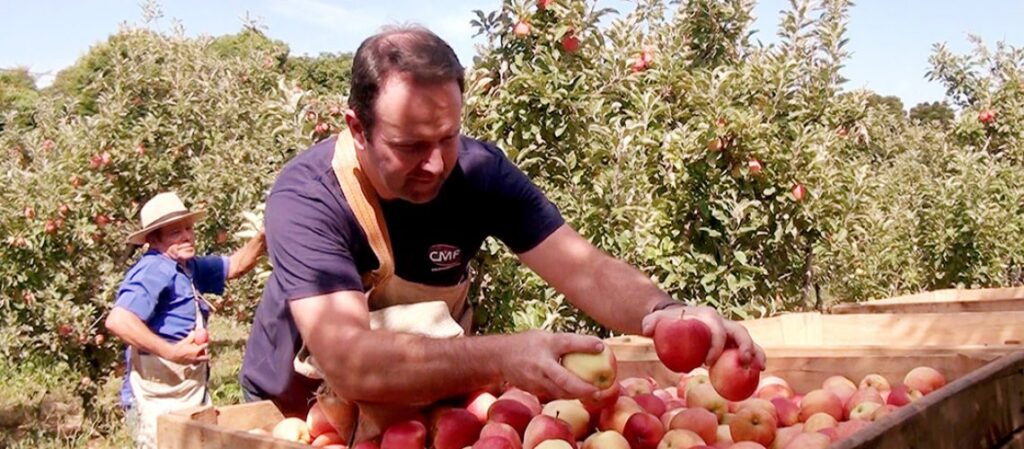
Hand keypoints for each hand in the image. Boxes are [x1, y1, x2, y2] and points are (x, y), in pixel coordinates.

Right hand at [162, 330, 209, 364]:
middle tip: (207, 354)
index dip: (206, 344)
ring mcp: (192, 362)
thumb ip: (191, 337)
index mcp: (196, 350)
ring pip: (199, 362)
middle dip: (207, 356)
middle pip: (206, 358)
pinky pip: (193, 363)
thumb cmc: (179, 346)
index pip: (205, 346)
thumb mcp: (186, 341)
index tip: (207, 343)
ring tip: (200, 357)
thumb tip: (194, 332)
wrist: (172, 354)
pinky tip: (192, 359)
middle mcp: (196, 357)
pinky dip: (194, 361)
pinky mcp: (188, 364)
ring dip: (201, 360)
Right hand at [500, 330, 603, 400]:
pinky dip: (568, 395)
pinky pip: (554, 394)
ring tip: (595, 396)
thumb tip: (595, 346)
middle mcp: (540, 363)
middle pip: (564, 379)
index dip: (585, 344)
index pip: (567, 343)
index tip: (602, 346)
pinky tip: (579, 395)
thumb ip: (565, 342)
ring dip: (578, 395)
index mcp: (545, 344)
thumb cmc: (528, 344)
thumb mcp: (544, 336)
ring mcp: (535, 379)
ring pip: (560, 392)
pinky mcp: (533, 390)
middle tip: (599, 390)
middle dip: (583, 388)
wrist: (499, 357)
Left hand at [641, 304, 764, 368]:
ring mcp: (728, 331)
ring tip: (761, 369)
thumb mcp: (656, 320)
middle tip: (745, 363)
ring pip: (747, 340)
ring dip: (757, 352)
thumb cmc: (667, 322)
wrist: (678, 320)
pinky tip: (757, 375)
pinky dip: (753, 359)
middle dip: (745, 346)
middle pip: (739, 331)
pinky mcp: (730, 342)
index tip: (707, 363)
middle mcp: (722, 321)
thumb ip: (650, 323)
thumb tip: (647, 330)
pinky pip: (744, 350)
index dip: (715, 346)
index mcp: (707, 316)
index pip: (716, 330)